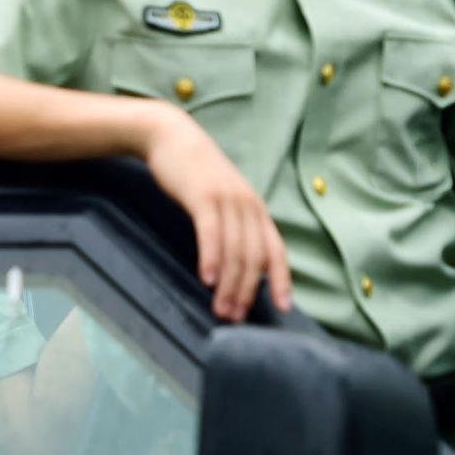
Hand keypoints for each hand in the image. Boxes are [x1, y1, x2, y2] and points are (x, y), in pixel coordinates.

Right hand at [139, 107, 290, 321]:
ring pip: (235, 250)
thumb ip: (233, 225)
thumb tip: (236, 264)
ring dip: (229, 284)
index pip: (276, 250)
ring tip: (220, 309)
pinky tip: (206, 279)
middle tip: (234, 318)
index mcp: (255, 208)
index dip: (281, 280)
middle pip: (254, 257)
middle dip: (246, 292)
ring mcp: (227, 199)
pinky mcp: (203, 196)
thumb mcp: (222, 199)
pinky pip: (211, 233)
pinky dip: (211, 258)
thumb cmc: (194, 174)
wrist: (171, 137)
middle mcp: (248, 205)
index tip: (283, 307)